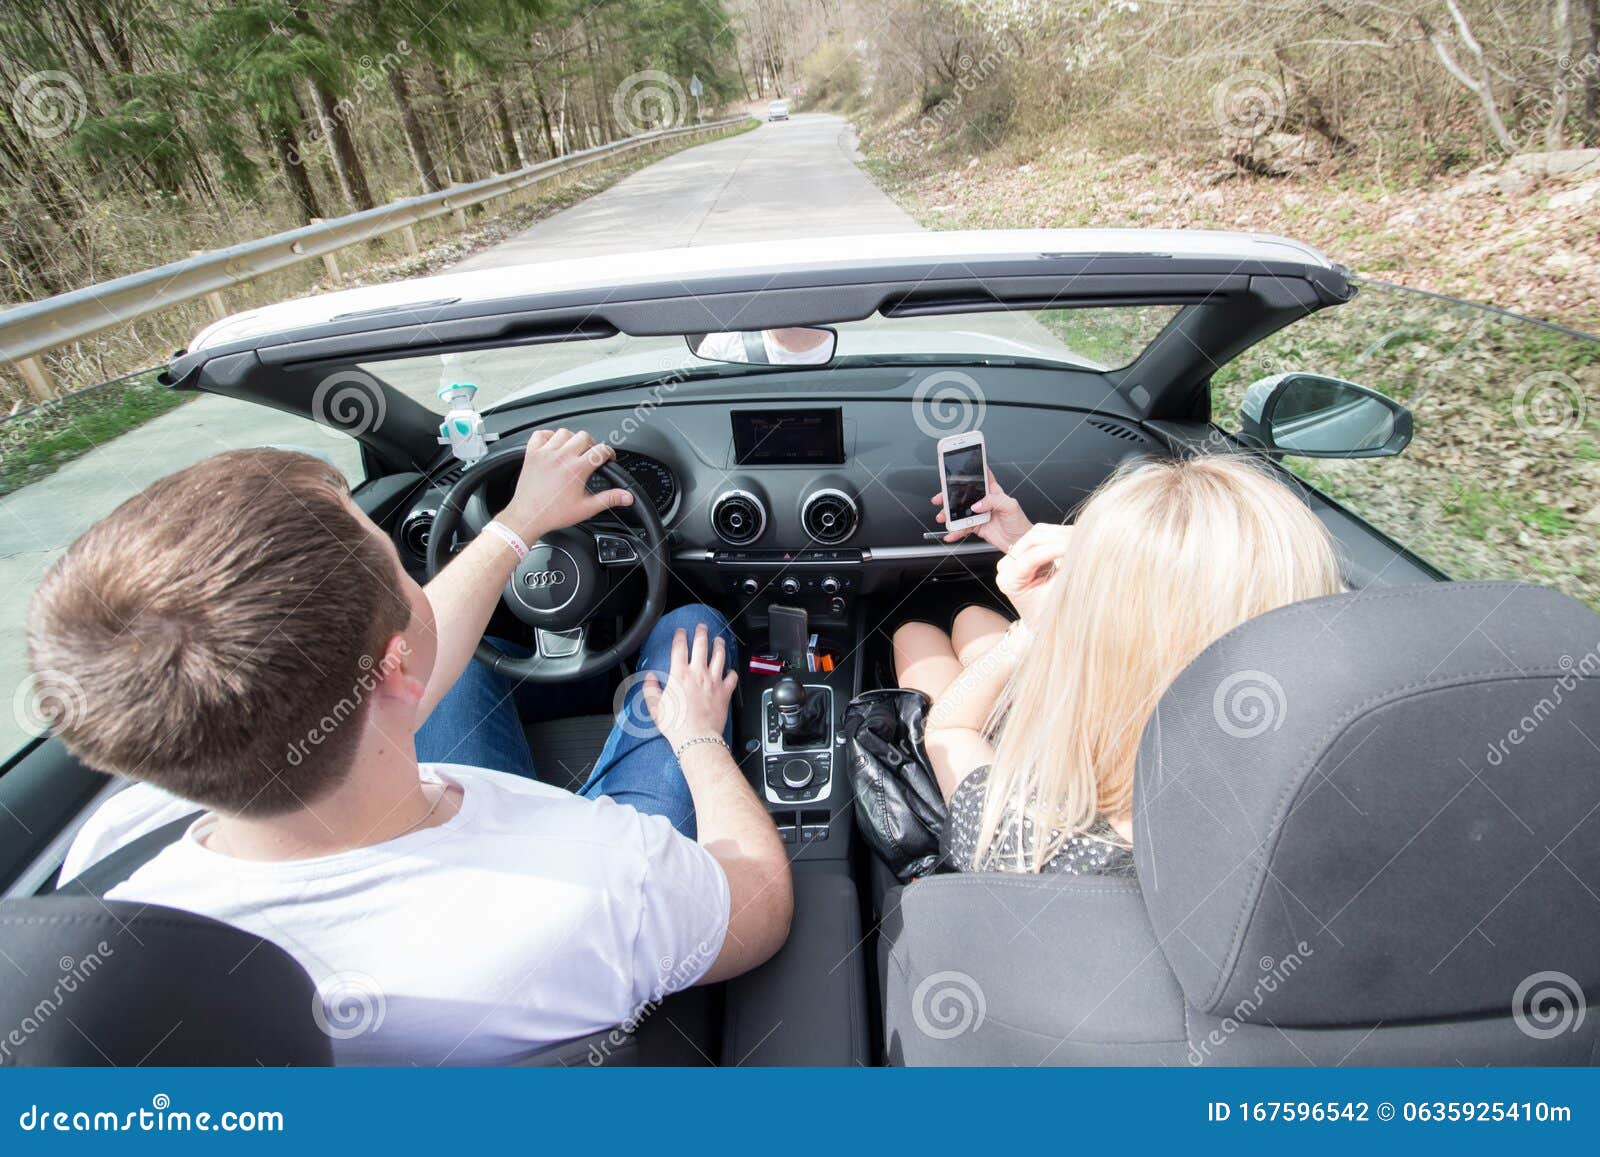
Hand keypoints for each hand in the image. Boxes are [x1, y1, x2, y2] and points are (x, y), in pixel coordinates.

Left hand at [496, 429, 632, 541]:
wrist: (528, 516)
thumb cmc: (553, 513)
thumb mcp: (586, 508)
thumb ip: (609, 499)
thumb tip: (627, 496)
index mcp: (577, 468)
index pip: (601, 450)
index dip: (609, 453)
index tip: (608, 458)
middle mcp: (562, 456)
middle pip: (584, 436)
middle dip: (591, 444)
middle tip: (590, 456)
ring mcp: (545, 453)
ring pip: (564, 433)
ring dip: (571, 439)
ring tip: (572, 450)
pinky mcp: (532, 454)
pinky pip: (541, 434)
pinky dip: (548, 436)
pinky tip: (552, 446)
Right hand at [643, 623, 737, 750]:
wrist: (696, 737)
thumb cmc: (676, 725)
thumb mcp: (654, 707)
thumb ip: (650, 689)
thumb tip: (650, 678)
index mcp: (679, 675)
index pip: (680, 647)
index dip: (680, 636)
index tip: (680, 631)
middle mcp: (698, 673)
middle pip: (701, 645)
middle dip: (701, 632)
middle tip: (702, 626)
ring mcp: (713, 681)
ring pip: (719, 656)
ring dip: (719, 645)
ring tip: (719, 640)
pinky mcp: (725, 691)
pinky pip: (732, 677)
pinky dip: (732, 671)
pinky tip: (730, 670)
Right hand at [931, 467, 1031, 550]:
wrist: (1020, 542)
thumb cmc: (1019, 522)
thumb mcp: (1010, 506)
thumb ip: (993, 501)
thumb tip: (977, 504)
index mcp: (993, 492)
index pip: (981, 478)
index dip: (971, 472)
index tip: (958, 469)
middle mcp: (984, 502)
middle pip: (964, 495)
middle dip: (950, 496)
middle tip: (940, 498)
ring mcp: (979, 514)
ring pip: (960, 512)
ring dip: (949, 515)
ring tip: (942, 517)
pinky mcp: (977, 527)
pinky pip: (962, 528)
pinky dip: (955, 532)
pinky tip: (950, 534)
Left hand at [996, 523, 1073, 622]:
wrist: (1040, 622)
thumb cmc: (1047, 615)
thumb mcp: (1056, 595)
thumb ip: (1064, 572)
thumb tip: (1078, 550)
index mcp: (1009, 580)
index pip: (1032, 556)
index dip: (1056, 548)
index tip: (1075, 546)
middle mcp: (1006, 565)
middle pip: (1032, 539)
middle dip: (1059, 537)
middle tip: (1081, 538)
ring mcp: (1014, 556)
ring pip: (1038, 533)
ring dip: (1060, 534)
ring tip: (1080, 538)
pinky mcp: (1025, 551)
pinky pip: (1042, 536)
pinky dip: (1059, 536)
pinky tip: (1073, 540)